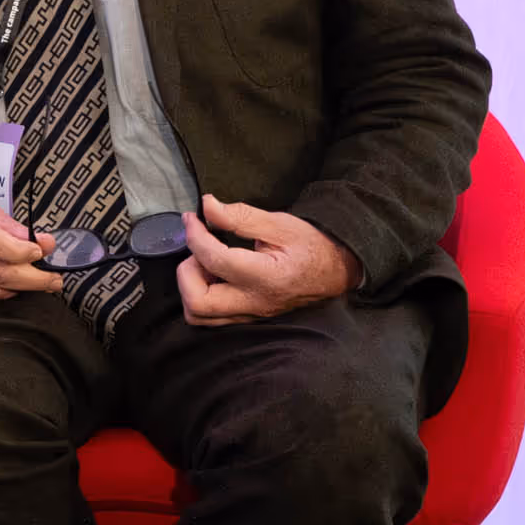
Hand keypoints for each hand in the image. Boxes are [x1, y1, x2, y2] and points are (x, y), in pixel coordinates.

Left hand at [176, 193, 358, 323]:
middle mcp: (255, 302)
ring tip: (207, 263)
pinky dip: (202, 294)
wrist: (337, 271)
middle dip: (187, 273)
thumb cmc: (312, 246)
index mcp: (266, 277)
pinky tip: (215, 275)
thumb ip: (240, 216)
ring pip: (199, 316)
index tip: (191, 219)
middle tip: (200, 250)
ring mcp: (251, 315)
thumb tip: (207, 206)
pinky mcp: (248, 318)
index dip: (194, 235)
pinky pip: (211, 316)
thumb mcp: (280, 224)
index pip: (214, 259)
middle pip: (197, 304)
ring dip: (192, 287)